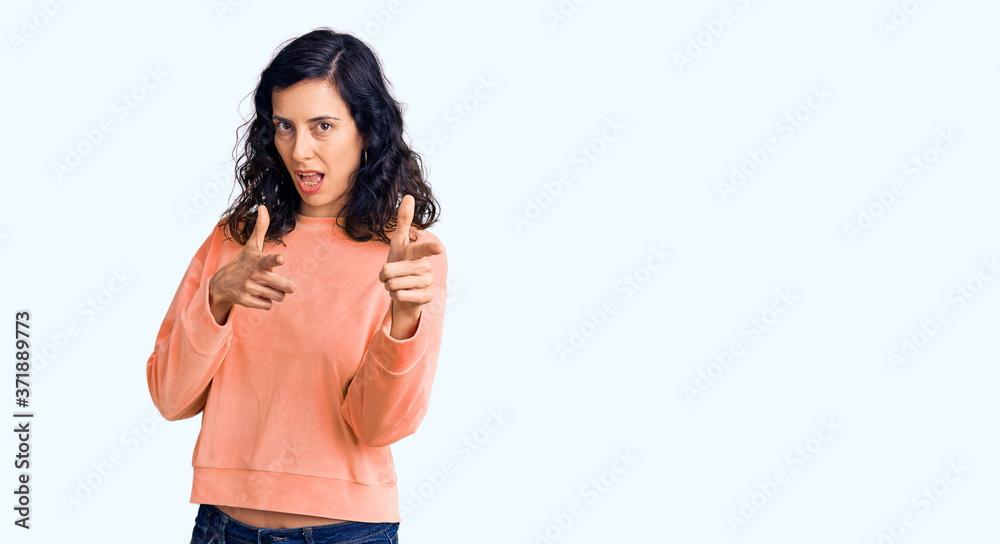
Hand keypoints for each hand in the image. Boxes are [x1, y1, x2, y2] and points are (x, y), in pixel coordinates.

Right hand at [208, 205, 295, 324]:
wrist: (221, 284)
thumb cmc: (244, 262)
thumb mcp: (252, 246)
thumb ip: (261, 228)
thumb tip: (263, 206)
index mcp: (258, 261)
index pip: (268, 260)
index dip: (276, 260)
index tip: (281, 259)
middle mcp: (254, 275)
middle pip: (282, 286)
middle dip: (288, 287)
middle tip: (290, 286)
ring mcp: (249, 289)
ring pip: (278, 297)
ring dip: (278, 294)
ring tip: (269, 287)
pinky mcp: (246, 301)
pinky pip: (268, 305)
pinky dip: (267, 302)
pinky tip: (259, 295)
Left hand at [379, 194, 444, 316]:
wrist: (405, 290)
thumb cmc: (401, 262)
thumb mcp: (399, 242)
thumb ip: (404, 220)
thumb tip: (409, 196)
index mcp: (418, 253)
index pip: (423, 249)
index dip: (431, 248)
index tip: (440, 248)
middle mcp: (426, 267)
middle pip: (391, 270)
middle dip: (384, 275)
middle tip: (391, 275)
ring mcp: (428, 283)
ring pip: (395, 284)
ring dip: (389, 287)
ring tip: (397, 284)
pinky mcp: (426, 297)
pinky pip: (401, 296)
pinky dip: (395, 297)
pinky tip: (403, 294)